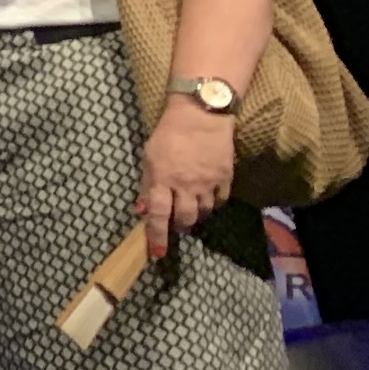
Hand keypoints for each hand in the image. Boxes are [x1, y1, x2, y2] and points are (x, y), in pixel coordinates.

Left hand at [138, 94, 237, 260]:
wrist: (201, 116)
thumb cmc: (168, 135)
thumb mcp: (149, 158)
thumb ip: (147, 185)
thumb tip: (142, 210)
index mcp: (163, 179)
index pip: (159, 215)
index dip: (157, 236)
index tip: (157, 254)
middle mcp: (186, 185)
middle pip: (185, 219)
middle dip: (180, 225)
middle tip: (176, 222)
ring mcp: (208, 182)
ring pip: (204, 212)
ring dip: (196, 216)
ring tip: (190, 209)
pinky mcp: (226, 177)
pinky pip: (220, 200)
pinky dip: (213, 203)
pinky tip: (207, 199)